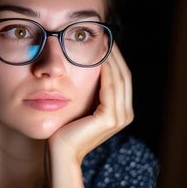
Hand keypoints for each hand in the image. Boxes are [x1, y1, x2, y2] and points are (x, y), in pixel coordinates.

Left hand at [47, 43, 133, 163]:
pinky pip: (110, 88)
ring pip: (120, 79)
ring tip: (103, 42)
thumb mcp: (82, 104)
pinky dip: (106, 71)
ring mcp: (120, 118)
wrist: (60, 153)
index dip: (116, 58)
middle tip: (106, 34)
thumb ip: (92, 90)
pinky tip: (99, 59)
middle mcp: (125, 114)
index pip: (123, 77)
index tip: (106, 39)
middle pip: (125, 75)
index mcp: (122, 111)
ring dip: (112, 59)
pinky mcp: (109, 119)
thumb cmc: (66, 129)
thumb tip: (92, 64)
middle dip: (116, 54)